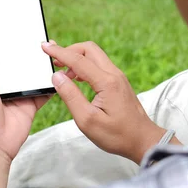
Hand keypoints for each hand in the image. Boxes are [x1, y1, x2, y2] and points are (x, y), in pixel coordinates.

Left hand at [0, 35, 49, 187]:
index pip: (2, 54)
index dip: (9, 42)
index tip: (19, 26)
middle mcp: (6, 82)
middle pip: (21, 62)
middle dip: (30, 50)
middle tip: (42, 36)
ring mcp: (21, 92)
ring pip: (35, 73)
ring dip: (43, 64)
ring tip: (54, 49)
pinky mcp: (33, 103)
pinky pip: (46, 90)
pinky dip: (52, 82)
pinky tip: (60, 69)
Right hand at [42, 41, 180, 163]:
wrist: (143, 140)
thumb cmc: (117, 135)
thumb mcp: (87, 121)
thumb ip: (71, 96)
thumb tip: (57, 77)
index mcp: (106, 82)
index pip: (78, 60)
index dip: (59, 52)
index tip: (44, 47)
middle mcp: (114, 74)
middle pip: (88, 49)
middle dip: (69, 50)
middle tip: (53, 60)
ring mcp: (118, 77)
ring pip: (95, 55)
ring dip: (77, 58)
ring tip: (62, 71)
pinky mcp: (118, 82)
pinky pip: (99, 65)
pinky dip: (85, 65)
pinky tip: (76, 78)